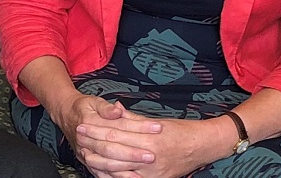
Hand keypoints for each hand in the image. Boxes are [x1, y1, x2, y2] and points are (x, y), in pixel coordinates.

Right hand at [51, 96, 160, 176]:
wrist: (65, 115)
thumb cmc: (83, 108)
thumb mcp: (94, 101)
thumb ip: (106, 107)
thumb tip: (117, 110)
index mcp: (89, 122)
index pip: (118, 126)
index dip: (139, 128)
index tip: (156, 129)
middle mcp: (86, 141)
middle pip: (112, 149)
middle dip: (133, 153)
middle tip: (151, 155)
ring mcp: (86, 154)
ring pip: (107, 164)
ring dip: (126, 168)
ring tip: (143, 171)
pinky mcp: (89, 163)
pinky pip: (102, 174)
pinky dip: (116, 177)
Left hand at [77, 115, 223, 177]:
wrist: (202, 146)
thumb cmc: (179, 131)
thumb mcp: (155, 120)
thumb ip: (132, 118)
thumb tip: (115, 109)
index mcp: (148, 135)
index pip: (116, 132)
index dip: (97, 129)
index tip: (82, 124)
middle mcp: (148, 154)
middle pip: (114, 149)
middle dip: (94, 144)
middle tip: (78, 138)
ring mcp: (151, 171)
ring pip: (119, 168)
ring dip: (99, 162)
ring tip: (85, 155)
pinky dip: (115, 176)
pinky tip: (103, 172)